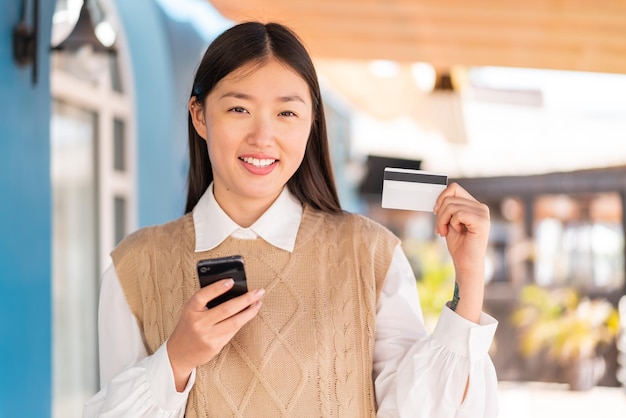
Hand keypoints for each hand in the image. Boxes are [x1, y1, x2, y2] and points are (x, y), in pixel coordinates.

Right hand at [166, 279, 264, 390]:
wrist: (179, 353)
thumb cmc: (189, 326)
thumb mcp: (191, 311)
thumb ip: (206, 301)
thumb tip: (233, 290)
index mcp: (191, 309)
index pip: (204, 295)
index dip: (218, 287)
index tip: (231, 280)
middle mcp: (198, 323)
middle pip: (226, 309)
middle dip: (246, 299)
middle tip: (259, 291)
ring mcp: (207, 336)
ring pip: (234, 322)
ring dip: (250, 311)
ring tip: (258, 303)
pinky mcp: (215, 346)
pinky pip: (233, 331)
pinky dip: (243, 321)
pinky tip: (249, 314)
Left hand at [434, 182, 489, 321]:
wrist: (466, 264)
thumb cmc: (459, 245)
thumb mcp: (449, 222)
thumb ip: (448, 208)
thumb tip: (439, 196)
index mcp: (474, 206)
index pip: (454, 188)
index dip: (441, 197)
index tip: (436, 211)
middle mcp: (481, 208)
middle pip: (450, 197)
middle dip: (440, 214)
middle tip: (441, 228)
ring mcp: (483, 214)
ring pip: (451, 205)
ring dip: (443, 220)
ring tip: (446, 232)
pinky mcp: (481, 222)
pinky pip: (458, 214)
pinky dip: (451, 224)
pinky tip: (456, 232)